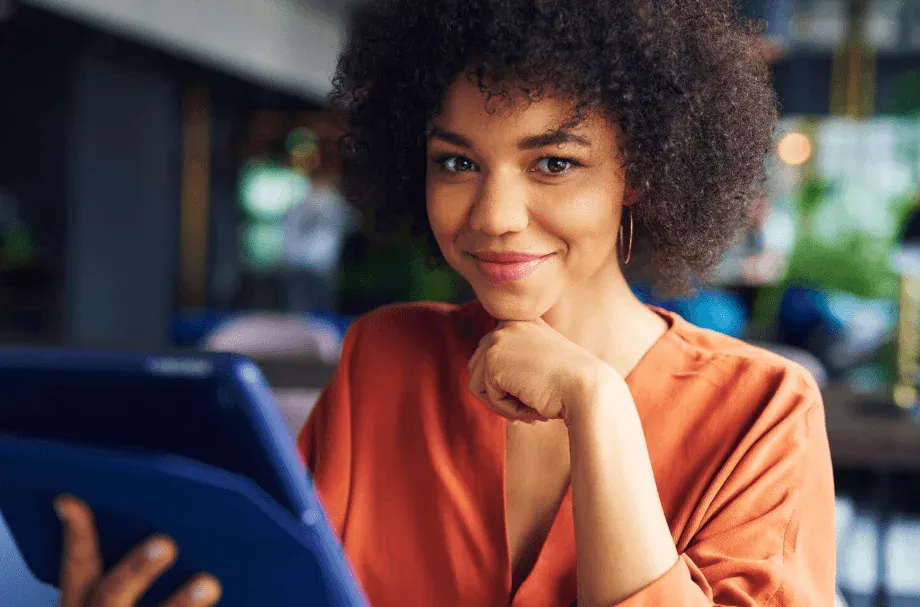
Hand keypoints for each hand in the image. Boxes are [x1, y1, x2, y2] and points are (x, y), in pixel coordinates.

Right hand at [56, 495, 221, 606]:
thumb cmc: (130, 606)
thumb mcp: (120, 596)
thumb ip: (137, 571)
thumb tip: (177, 528)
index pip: (77, 567)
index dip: (76, 535)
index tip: (72, 501)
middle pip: (111, 597)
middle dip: (136, 569)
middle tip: (165, 543)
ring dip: (181, 605)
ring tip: (209, 583)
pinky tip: (234, 597)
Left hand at [467, 319, 618, 425]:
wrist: (588, 389)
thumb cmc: (572, 385)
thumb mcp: (543, 365)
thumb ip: (515, 364)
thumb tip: (476, 383)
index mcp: (522, 321)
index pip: (493, 355)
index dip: (506, 383)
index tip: (533, 398)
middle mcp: (506, 325)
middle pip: (479, 369)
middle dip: (500, 394)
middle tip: (531, 409)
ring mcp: (497, 340)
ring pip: (479, 385)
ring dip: (503, 404)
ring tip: (532, 409)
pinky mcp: (493, 361)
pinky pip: (488, 397)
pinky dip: (507, 410)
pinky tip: (533, 407)